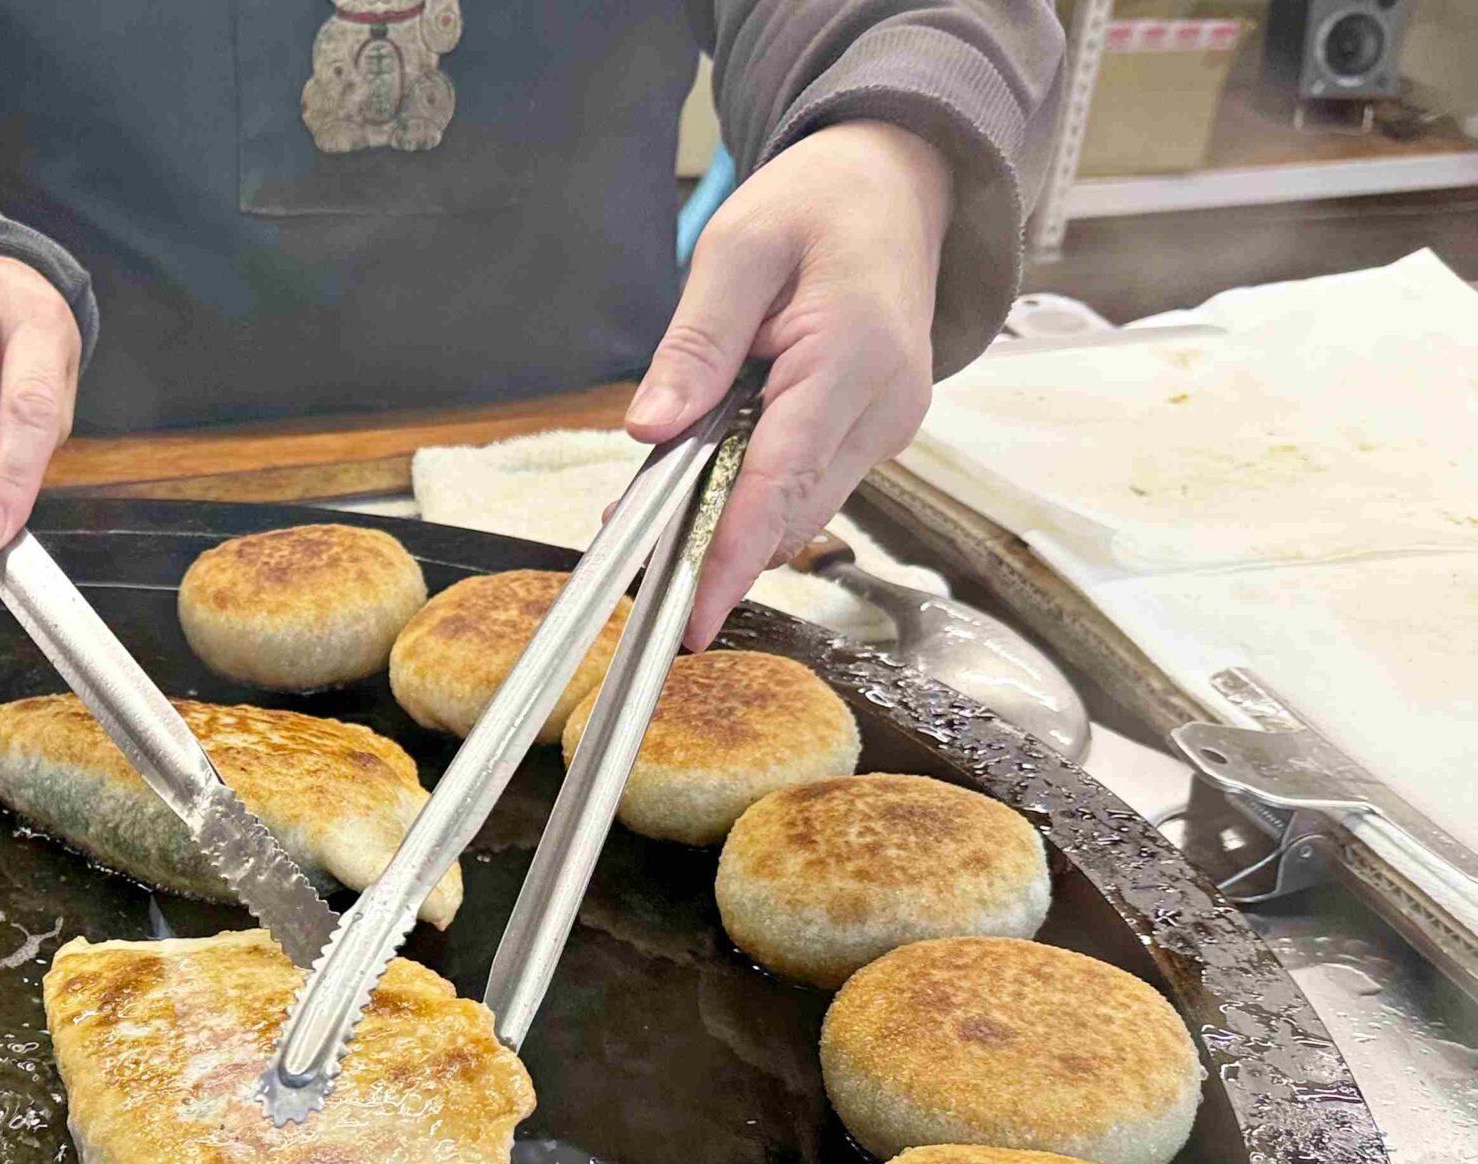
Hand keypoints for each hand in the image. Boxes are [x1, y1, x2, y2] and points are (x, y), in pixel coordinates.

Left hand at [624, 121, 951, 646]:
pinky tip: (704, 474)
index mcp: (856, 355)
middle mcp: (885, 406)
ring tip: (654, 509)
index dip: (730, 554)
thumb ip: (695, 344)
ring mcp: (888, 426)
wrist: (898, 180)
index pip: (782, 479)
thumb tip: (650, 430)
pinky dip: (754, 493)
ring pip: (799, 510)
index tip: (692, 616)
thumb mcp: (739, 249)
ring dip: (729, 520)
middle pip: (791, 513)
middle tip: (632, 554)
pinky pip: (807, 484)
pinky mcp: (875, 431)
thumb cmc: (819, 203)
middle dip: (714, 547)